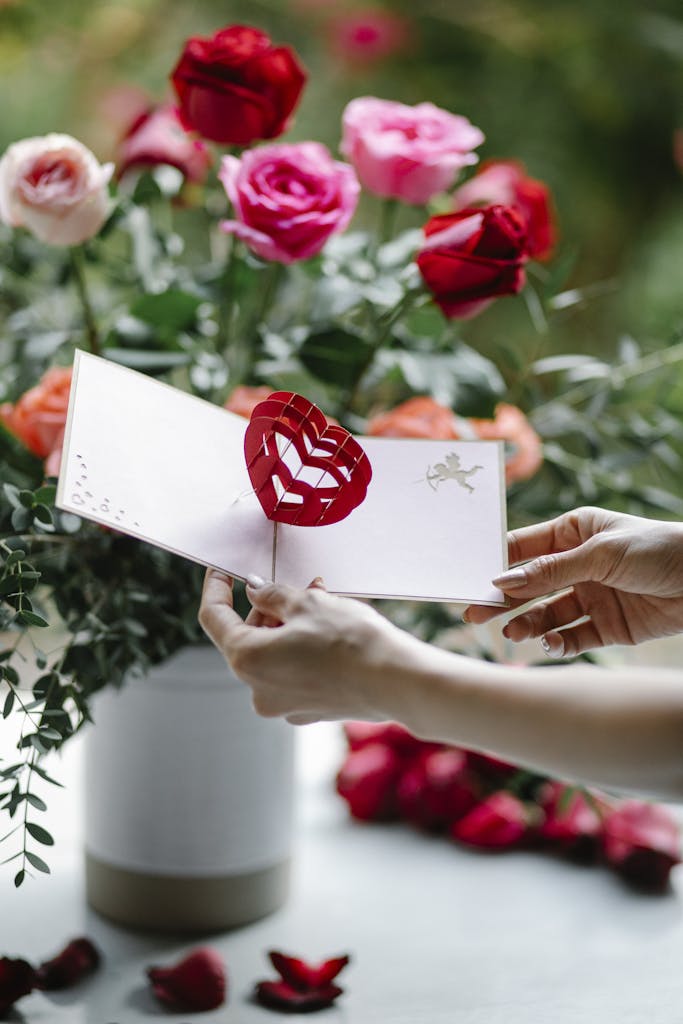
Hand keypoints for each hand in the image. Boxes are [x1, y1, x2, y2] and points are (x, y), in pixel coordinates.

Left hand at [199, 571, 405, 724]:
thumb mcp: (306, 603)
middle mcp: (258, 689)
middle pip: (248, 637)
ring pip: (274, 652)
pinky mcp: (309, 708)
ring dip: (290, 625)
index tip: (222, 570)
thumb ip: (272, 594)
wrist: (395, 680)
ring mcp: (284, 704)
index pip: (215, 618)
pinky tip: (330, 629)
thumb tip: (256, 589)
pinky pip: (294, 670)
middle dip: (269, 607)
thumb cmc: (350, 641)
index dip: (217, 588)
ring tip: (322, 600)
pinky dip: (304, 647)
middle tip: (298, 585)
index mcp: (247, 660)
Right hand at [464, 506, 682, 656]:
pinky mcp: (607, 627)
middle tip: (474, 613)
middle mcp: (578, 565)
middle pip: (529, 585)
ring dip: (528, 624)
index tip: (470, 579)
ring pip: (547, 614)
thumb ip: (550, 571)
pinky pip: (572, 637)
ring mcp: (591, 596)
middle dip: (503, 599)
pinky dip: (558, 643)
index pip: (524, 547)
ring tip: (514, 634)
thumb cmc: (657, 549)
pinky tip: (550, 644)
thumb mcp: (600, 554)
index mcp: (574, 533)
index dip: (497, 563)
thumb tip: (502, 580)